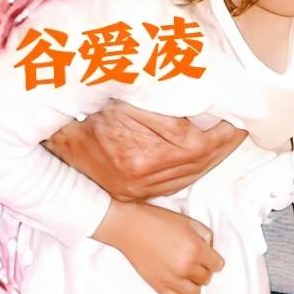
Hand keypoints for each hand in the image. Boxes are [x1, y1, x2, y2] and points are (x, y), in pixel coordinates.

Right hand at [45, 102, 245, 199]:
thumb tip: (208, 105)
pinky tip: (204, 154)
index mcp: (143, 157)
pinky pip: (174, 183)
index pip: (201, 147)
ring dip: (213, 157)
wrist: (53, 137)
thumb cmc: (90, 111)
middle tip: (241, 128)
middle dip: (224, 145)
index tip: (239, 120)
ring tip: (228, 138)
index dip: (225, 133)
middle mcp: (141, 179)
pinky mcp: (133, 193)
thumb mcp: (130, 100)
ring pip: (190, 176)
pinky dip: (193, 168)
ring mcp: (136, 190)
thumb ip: (169, 107)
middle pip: (199, 164)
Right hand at [94, 201, 222, 293]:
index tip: (207, 256)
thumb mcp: (189, 222)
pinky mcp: (156, 285)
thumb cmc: (158, 221)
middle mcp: (185, 266)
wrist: (130, 227)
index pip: (217, 265)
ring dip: (192, 283)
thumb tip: (210, 250)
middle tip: (195, 261)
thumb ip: (206, 236)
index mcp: (196, 249)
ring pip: (194, 292)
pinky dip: (177, 291)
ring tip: (186, 273)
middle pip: (206, 278)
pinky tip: (175, 280)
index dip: (213, 260)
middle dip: (204, 270)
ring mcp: (170, 279)